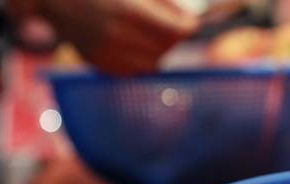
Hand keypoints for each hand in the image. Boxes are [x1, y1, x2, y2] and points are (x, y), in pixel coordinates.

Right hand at [27, 0, 198, 74]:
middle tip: (167, 25)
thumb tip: (186, 20)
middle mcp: (121, 36)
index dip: (187, 27)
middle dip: (172, 37)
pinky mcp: (100, 64)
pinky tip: (131, 44)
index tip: (189, 23)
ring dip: (157, 50)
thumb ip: (162, 3)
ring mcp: (109, 53)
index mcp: (130, 12)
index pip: (177, 32)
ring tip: (147, 34)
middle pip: (167, 48)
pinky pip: (133, 71)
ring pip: (154, 64)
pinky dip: (139, 60)